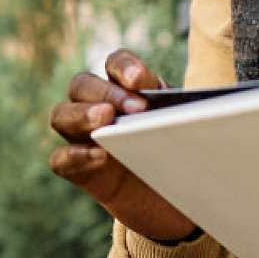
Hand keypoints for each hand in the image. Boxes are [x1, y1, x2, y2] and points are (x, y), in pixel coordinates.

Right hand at [48, 49, 197, 241]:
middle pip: (82, 84)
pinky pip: (59, 160)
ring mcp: (83, 136)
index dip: (124, 66)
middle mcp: (98, 105)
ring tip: (105, 121)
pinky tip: (98, 157)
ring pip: (62, 115)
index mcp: (126, 87)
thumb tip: (199, 105)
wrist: (172, 194)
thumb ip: (182, 110)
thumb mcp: (182, 125)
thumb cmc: (177, 148)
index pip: (114, 63)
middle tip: (134, 109)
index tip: (140, 80)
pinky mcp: (79, 170)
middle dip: (105, 92)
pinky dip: (73, 156)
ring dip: (82, 115)